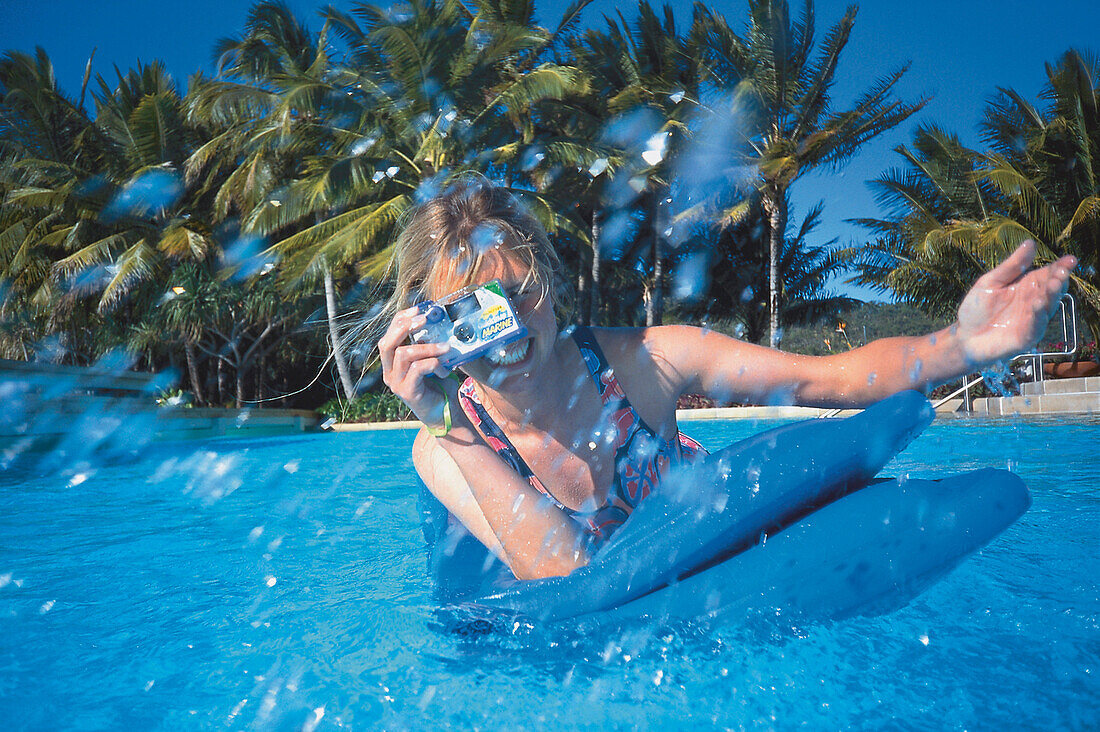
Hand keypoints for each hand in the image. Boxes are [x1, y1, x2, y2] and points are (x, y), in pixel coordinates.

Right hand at [378, 306, 454, 428]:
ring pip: (404, 354)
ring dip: (428, 347)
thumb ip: (430, 344)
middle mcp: (389, 372)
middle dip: (404, 327)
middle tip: (424, 319)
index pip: (389, 335)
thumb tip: (441, 321)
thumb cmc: (439, 384)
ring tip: (446, 348)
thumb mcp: (432, 360)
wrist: (444, 413)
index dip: (400, 320)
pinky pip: (418, 369)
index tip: (418, 309)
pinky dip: (434, 364)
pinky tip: (444, 370)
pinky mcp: (407, 391)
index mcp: (392, 362)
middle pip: (386, 343)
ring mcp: (396, 382)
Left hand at [956, 240, 1076, 365]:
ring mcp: (1032, 320)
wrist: (963, 336)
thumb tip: (1030, 242)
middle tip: (1062, 270)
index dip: (1060, 267)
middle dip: (1058, 280)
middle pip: (1052, 289)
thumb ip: (1012, 265)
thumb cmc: (977, 309)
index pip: (1048, 274)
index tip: (1070, 259)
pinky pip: (1035, 326)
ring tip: (1054, 283)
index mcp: (1027, 287)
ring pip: (1047, 307)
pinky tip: (1037, 304)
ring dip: (1051, 296)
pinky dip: (1038, 316)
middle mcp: (1034, 302)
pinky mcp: (1026, 337)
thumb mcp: (991, 281)